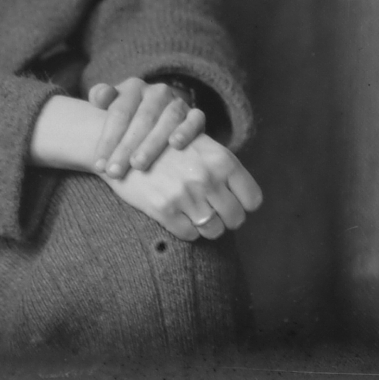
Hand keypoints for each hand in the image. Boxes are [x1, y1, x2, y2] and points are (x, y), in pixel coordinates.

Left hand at [88, 77, 205, 179]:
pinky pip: (195, 119)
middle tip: (114, 171)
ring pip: (167, 120)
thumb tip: (100, 96)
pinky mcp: (195, 114)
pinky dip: (186, 130)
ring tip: (138, 165)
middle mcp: (157, 91)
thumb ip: (100, 96)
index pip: (119, 112)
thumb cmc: (127, 118)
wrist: (156, 118)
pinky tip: (175, 145)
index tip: (99, 165)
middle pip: (141, 119)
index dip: (107, 139)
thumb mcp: (110, 105)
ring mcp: (178, 102)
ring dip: (152, 144)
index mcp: (134, 87)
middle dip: (126, 147)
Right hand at [103, 133, 263, 241]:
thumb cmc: (167, 144)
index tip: (234, 203)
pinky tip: (178, 215)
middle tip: (215, 213)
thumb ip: (223, 167)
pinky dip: (186, 229)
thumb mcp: (201, 144)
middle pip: (236, 219)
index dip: (244, 205)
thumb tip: (244, 198)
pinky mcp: (165, 210)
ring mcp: (186, 195)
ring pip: (214, 230)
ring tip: (196, 213)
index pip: (253, 199)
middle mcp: (208, 178)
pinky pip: (190, 235)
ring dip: (207, 226)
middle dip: (227, 219)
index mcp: (222, 160)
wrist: (126, 146)